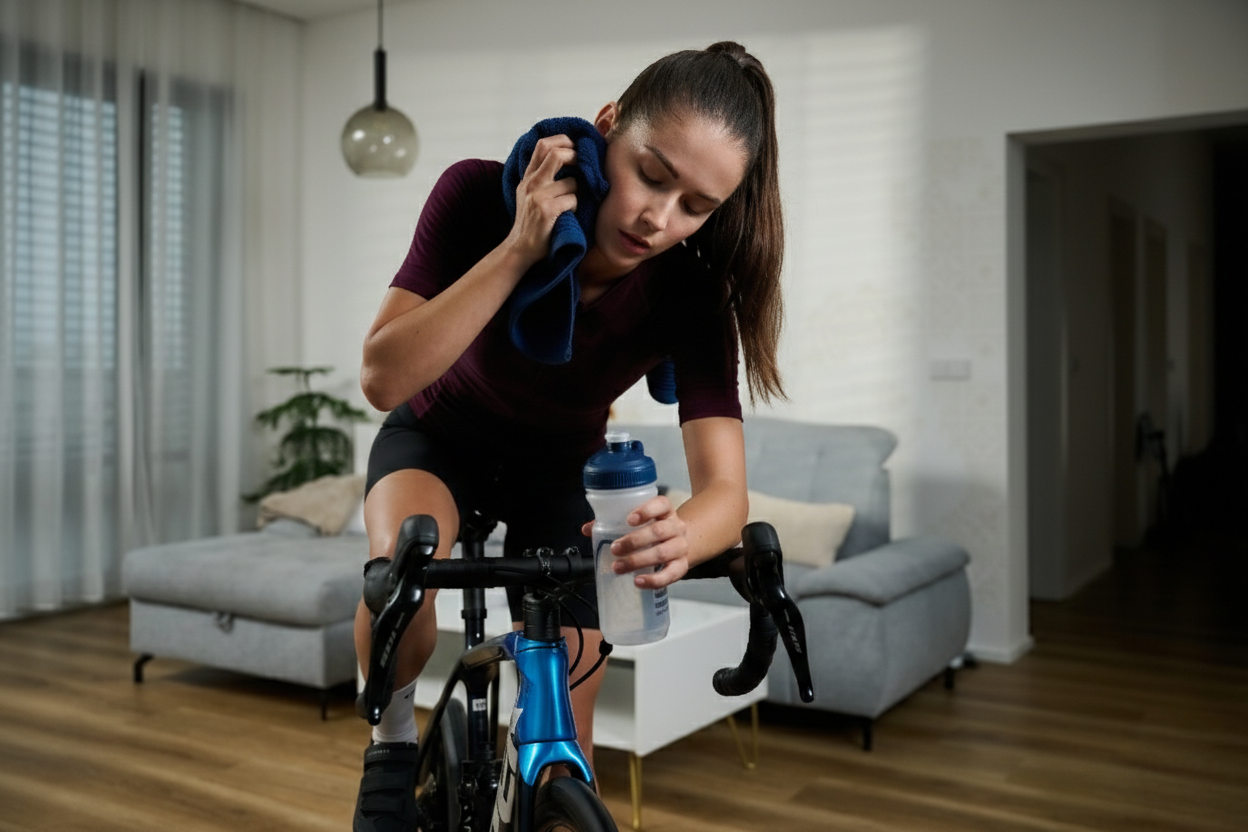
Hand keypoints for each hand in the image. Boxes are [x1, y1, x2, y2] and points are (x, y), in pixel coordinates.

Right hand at [505, 134, 578, 268]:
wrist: (520, 248)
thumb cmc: (532, 223)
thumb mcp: (529, 195)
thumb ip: (541, 177)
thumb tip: (566, 159)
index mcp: (528, 177)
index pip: (542, 145)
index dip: (562, 140)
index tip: (575, 147)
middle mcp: (531, 183)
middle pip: (556, 153)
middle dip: (575, 156)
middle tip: (583, 165)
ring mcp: (538, 196)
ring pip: (571, 181)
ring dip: (579, 191)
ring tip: (573, 203)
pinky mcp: (547, 210)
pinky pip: (573, 199)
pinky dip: (576, 207)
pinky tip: (569, 216)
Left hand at [580, 495, 688, 588]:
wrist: (679, 545)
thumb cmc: (654, 532)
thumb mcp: (640, 522)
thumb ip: (613, 523)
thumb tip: (587, 529)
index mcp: (665, 511)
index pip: (661, 504)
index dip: (647, 511)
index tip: (629, 520)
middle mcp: (677, 527)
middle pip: (659, 531)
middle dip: (634, 541)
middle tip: (615, 549)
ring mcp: (681, 547)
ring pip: (662, 553)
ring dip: (638, 561)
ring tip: (618, 566)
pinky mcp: (682, 566)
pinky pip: (671, 575)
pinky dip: (654, 580)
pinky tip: (638, 581)